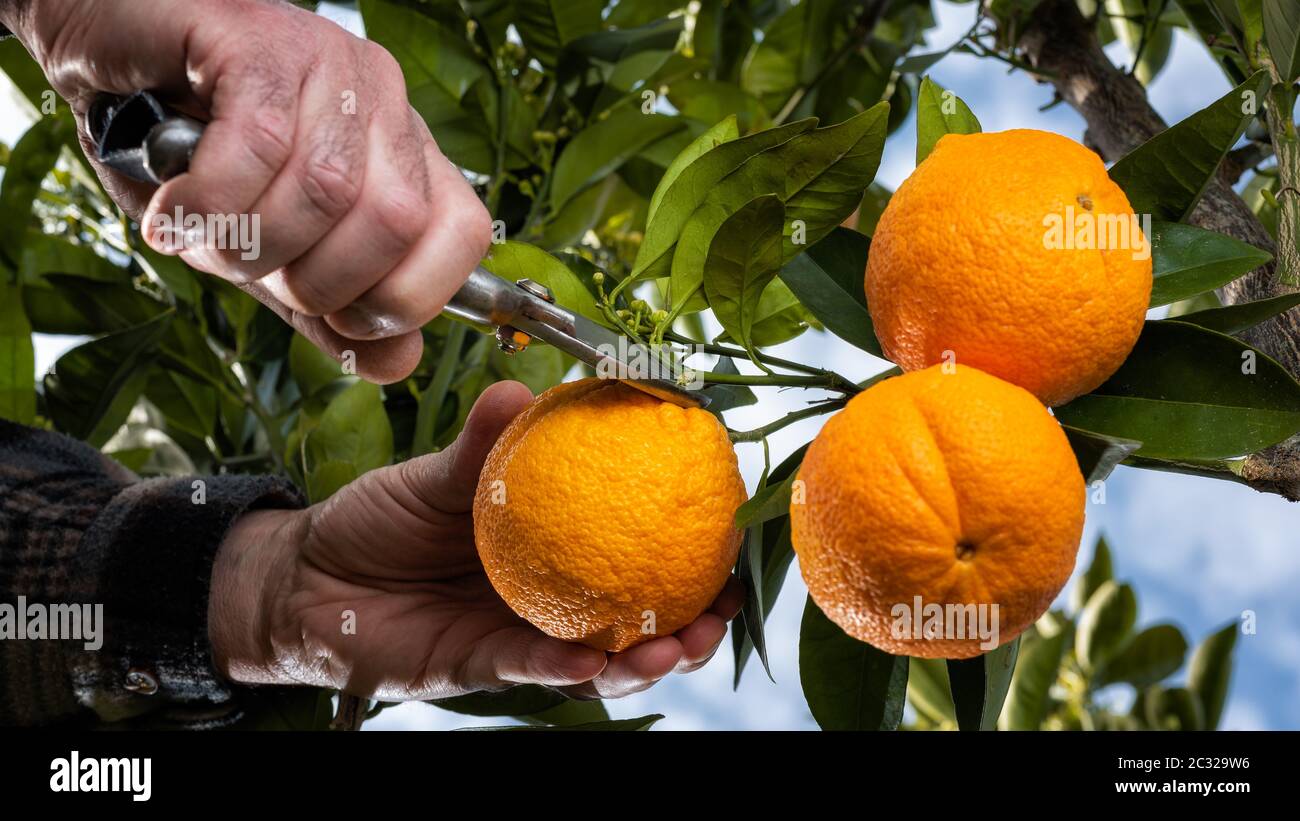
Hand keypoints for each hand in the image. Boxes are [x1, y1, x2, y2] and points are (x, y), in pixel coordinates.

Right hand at [6, 0, 489, 381]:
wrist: (108, 52)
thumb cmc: (193, 157)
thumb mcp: (271, 251)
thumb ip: (331, 309)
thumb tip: (398, 364)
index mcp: (405, 158)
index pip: (463, 236)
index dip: (401, 299)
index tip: (330, 310)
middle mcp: (385, 105)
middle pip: (396, 223)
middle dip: (314, 279)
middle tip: (250, 265)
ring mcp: (332, 66)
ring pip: (325, 189)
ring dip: (247, 242)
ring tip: (200, 231)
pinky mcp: (263, 39)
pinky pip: (259, 144)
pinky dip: (207, 200)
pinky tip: (172, 209)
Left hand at [208, 381, 743, 700]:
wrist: (306, 577)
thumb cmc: (378, 520)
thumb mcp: (436, 476)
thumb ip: (480, 445)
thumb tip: (520, 392)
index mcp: (551, 549)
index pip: (632, 555)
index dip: (685, 556)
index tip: (729, 540)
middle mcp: (546, 600)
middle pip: (635, 621)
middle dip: (689, 626)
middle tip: (723, 610)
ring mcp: (516, 638)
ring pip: (597, 662)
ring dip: (642, 661)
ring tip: (677, 645)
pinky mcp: (475, 668)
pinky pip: (526, 670)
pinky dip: (562, 668)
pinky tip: (591, 661)